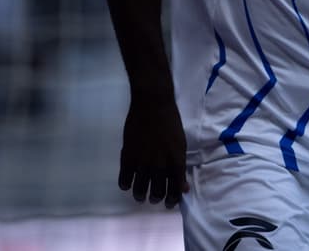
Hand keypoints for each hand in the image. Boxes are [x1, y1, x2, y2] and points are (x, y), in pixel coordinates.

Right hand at [118, 90, 188, 206]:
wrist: (153, 104)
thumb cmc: (170, 122)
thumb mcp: (181, 144)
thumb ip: (180, 166)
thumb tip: (183, 188)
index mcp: (176, 161)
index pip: (175, 188)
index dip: (172, 199)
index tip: (169, 203)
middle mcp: (160, 164)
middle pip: (157, 191)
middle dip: (156, 198)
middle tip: (154, 198)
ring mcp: (143, 161)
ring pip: (140, 189)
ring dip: (140, 195)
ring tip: (140, 195)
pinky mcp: (128, 156)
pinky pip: (125, 179)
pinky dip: (126, 185)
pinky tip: (127, 184)